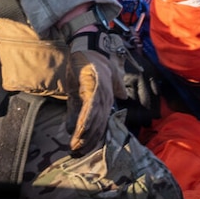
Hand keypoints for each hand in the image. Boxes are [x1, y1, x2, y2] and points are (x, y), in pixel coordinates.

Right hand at [65, 30, 126, 155]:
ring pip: (94, 118)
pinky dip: (84, 119)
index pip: (102, 119)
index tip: (88, 147)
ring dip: (85, 133)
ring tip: (77, 146)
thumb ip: (116, 87)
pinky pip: (89, 107)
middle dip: (89, 139)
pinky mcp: (91, 87)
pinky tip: (78, 130)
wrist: (90, 45)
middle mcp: (105, 96)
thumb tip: (123, 96)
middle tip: (80, 152)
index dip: (96, 134)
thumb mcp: (106, 76)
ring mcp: (99, 92)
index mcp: (107, 96)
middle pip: (98, 122)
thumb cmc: (95, 62)